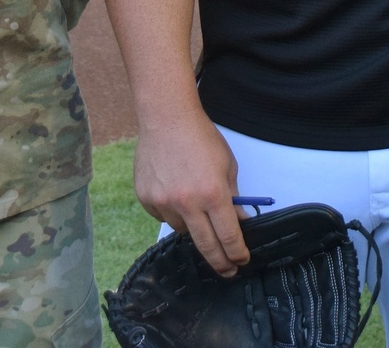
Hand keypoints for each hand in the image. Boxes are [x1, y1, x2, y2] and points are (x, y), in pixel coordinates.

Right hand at [133, 108, 251, 276]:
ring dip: (194, 227)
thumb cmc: (201, 138)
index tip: (241, 260)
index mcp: (213, 194)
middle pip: (206, 246)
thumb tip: (239, 223)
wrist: (167, 119)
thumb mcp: (227, 166)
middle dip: (220, 262)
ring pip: (183, 231)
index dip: (237, 253)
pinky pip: (164, 218)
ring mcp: (164, 203)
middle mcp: (188, 203)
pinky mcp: (147, 200)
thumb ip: (233, 197)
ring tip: (195, 204)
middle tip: (227, 270)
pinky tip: (176, 192)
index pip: (229, 236)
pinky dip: (173, 212)